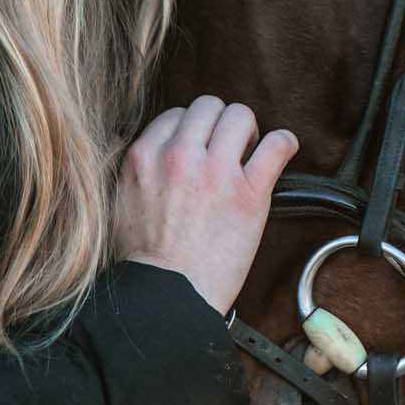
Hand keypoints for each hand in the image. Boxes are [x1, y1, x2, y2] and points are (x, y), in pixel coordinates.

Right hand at [114, 95, 299, 316]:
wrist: (167, 297)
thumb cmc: (144, 262)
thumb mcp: (121, 202)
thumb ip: (138, 171)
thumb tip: (154, 155)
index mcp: (144, 157)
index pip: (176, 115)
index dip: (192, 129)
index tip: (201, 148)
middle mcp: (179, 156)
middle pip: (209, 107)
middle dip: (221, 123)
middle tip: (227, 148)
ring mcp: (216, 172)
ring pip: (240, 116)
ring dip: (248, 131)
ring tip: (249, 152)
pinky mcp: (250, 192)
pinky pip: (277, 144)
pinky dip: (283, 143)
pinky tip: (281, 151)